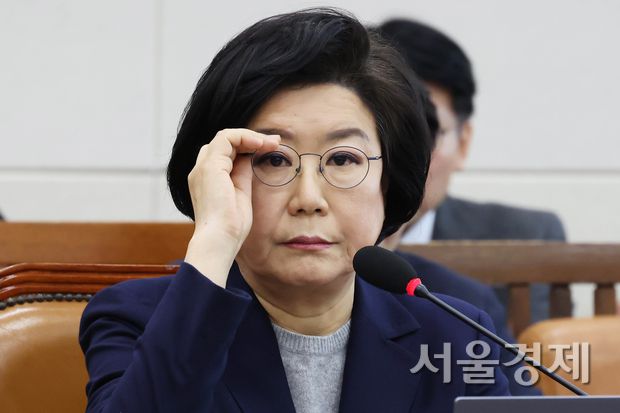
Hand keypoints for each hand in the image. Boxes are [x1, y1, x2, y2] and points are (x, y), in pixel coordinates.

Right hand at [184, 129, 279, 285]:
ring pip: (225, 137)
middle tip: (274, 143)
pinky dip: (245, 137)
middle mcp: (201, 171)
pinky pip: (227, 138)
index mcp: (207, 180)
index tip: (270, 149)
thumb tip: (251, 157)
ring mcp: (203, 167)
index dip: (247, 147)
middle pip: (224, 143)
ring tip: (270, 143)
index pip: (225, 153)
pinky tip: (261, 144)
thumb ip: (242, 174)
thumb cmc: (231, 228)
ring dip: (251, 137)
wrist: (220, 240)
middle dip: (250, 139)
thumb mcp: (241, 194)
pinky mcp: (210, 166)